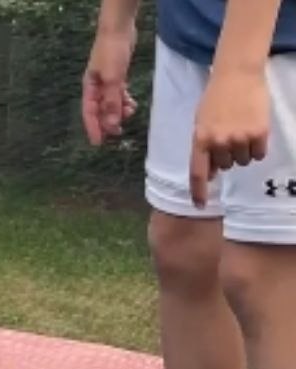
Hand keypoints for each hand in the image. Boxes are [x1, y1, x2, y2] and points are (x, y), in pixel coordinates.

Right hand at [81, 26, 138, 145]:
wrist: (119, 30)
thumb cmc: (112, 53)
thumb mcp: (113, 79)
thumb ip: (112, 102)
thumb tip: (112, 124)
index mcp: (89, 88)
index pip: (89, 113)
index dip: (93, 128)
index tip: (98, 143)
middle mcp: (95, 87)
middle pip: (100, 110)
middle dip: (107, 122)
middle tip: (117, 133)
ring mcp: (106, 82)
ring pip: (110, 103)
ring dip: (119, 111)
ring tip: (129, 113)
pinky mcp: (116, 77)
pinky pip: (118, 95)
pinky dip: (124, 101)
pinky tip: (131, 103)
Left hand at [190, 70, 269, 206]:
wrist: (237, 75)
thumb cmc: (216, 99)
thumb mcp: (201, 123)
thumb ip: (203, 148)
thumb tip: (209, 174)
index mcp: (200, 139)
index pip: (197, 172)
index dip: (198, 191)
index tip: (198, 205)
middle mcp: (219, 142)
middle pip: (224, 166)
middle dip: (226, 156)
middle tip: (229, 135)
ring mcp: (240, 138)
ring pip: (243, 161)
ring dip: (243, 151)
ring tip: (241, 129)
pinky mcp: (259, 133)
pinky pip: (258, 154)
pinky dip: (257, 147)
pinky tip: (254, 130)